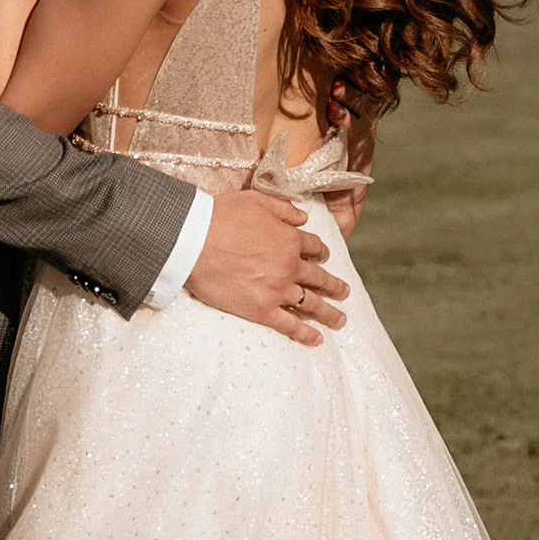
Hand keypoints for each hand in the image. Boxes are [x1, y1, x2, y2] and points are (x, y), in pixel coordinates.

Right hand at [187, 187, 348, 344]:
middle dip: (334, 286)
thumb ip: (284, 209)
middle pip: (319, 278)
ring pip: (311, 304)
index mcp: (290, 239)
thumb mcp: (257, 200)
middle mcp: (290, 266)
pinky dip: (306, 334)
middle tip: (344, 293)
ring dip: (329, 313)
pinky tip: (317, 339)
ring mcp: (277, 290)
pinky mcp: (261, 310)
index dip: (321, 253)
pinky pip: (290, 325)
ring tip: (340, 320)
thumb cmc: (221, 216)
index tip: (324, 258)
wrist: (194, 240)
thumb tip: (303, 217)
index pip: (314, 247)